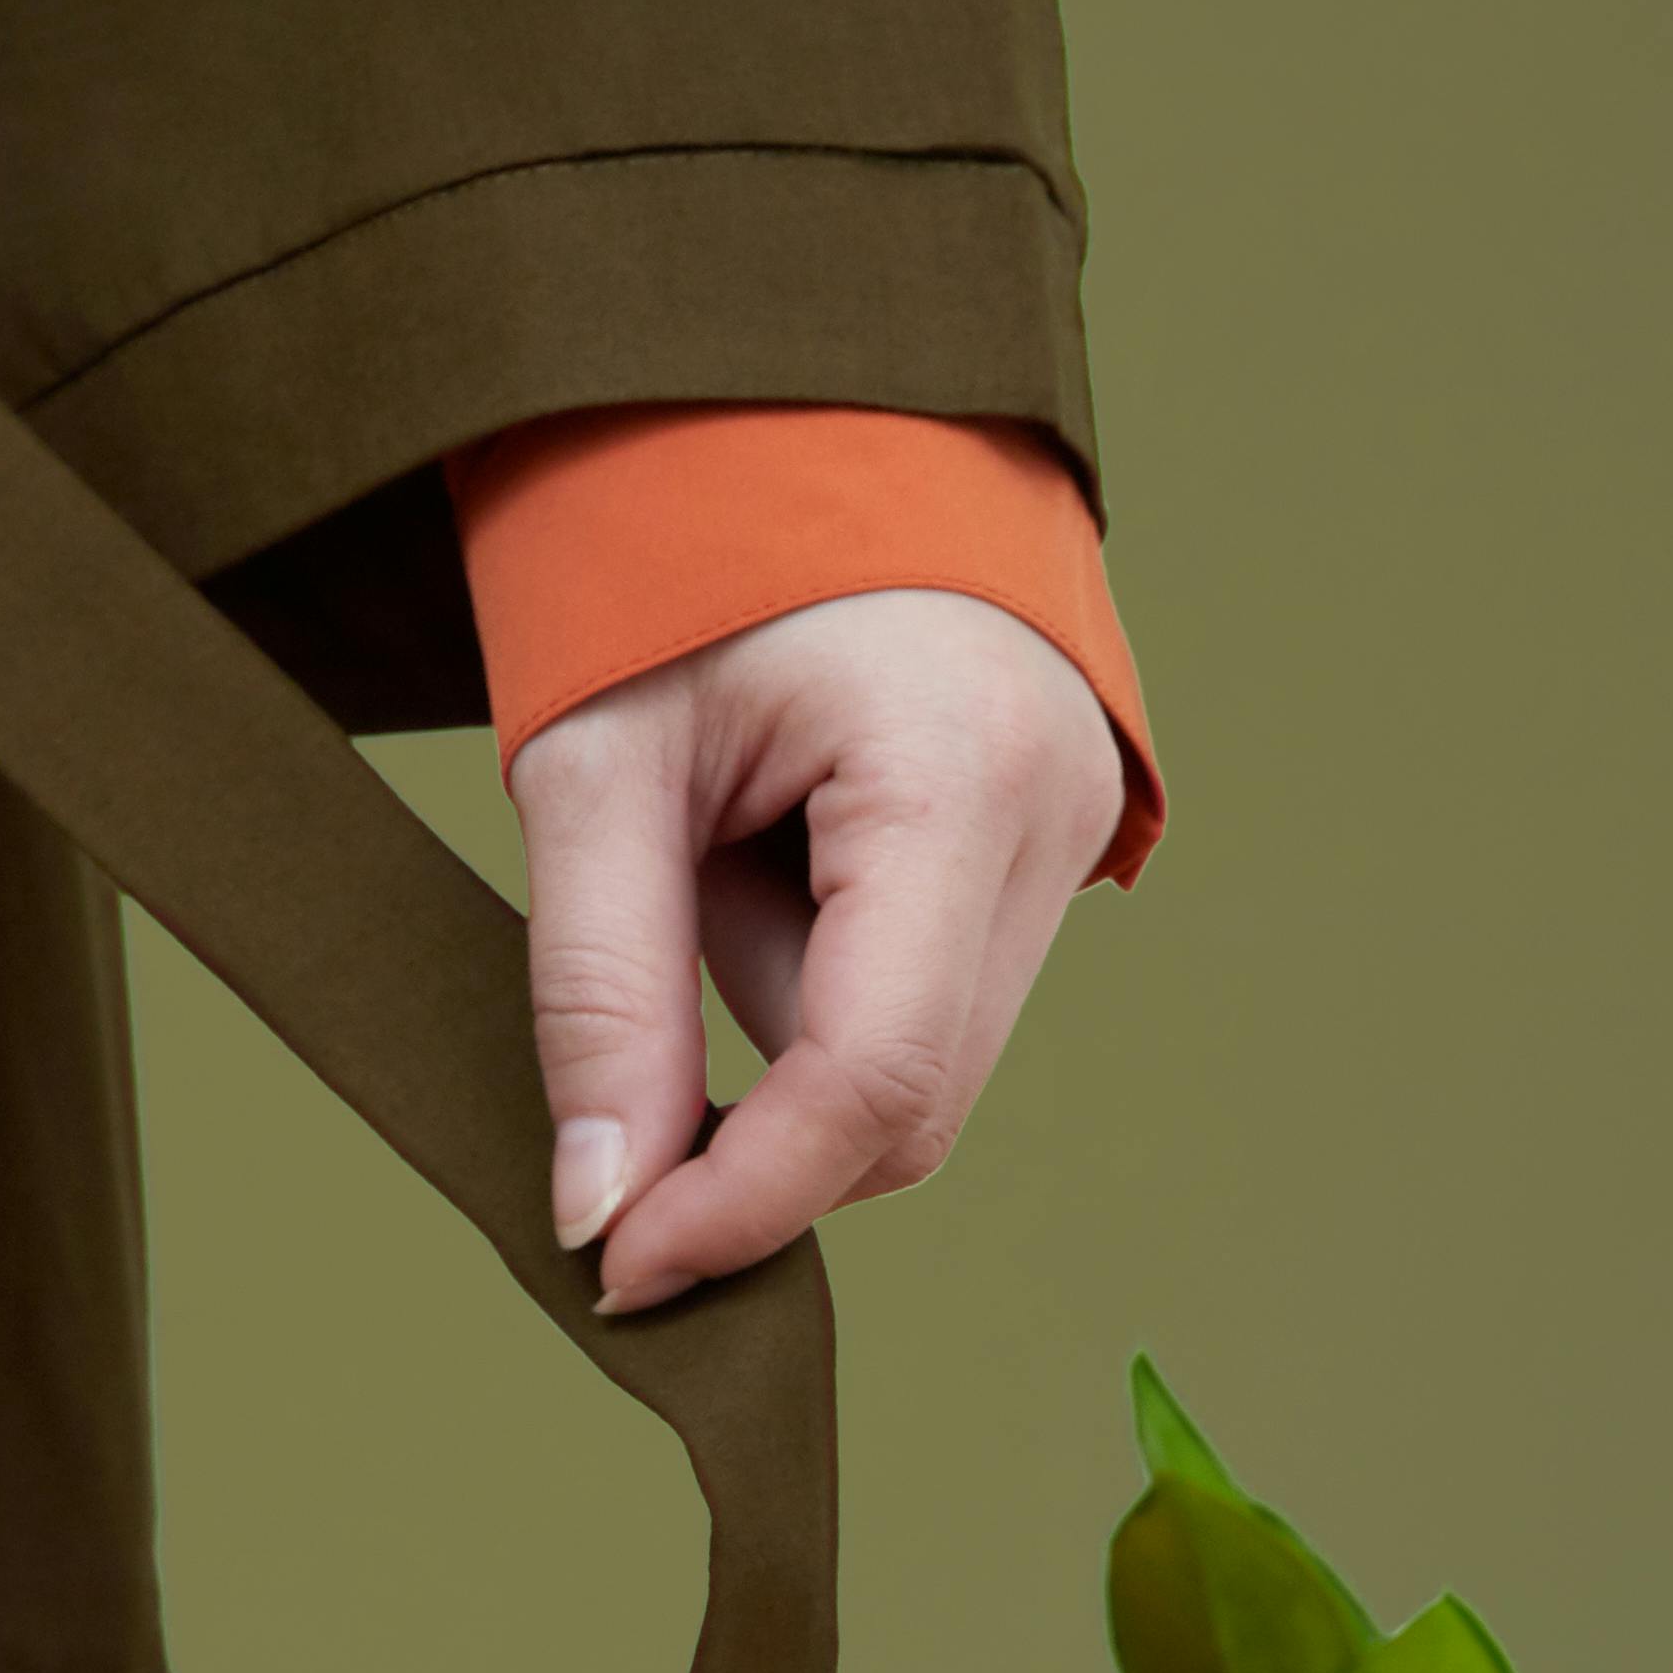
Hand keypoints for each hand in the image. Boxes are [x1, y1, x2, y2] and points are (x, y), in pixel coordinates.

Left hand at [509, 588, 1129, 1317]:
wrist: (783, 406)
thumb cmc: (676, 556)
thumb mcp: (595, 765)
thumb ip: (597, 994)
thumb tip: (602, 1212)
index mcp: (957, 769)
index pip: (873, 1077)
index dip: (744, 1201)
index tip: (622, 1266)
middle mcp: (1058, 809)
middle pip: (907, 1098)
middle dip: (753, 1108)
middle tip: (623, 1026)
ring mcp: (1077, 825)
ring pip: (918, 1059)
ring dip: (782, 1019)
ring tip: (711, 852)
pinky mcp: (1054, 841)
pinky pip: (931, 990)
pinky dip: (824, 974)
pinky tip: (771, 853)